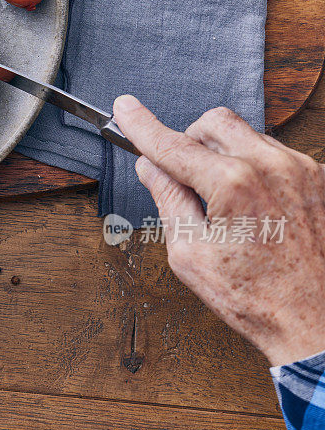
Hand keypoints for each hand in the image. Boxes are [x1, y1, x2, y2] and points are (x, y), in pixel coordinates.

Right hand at [114, 95, 324, 366]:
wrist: (314, 320)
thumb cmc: (253, 296)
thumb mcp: (190, 254)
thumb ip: (169, 200)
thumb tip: (152, 169)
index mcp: (233, 183)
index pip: (174, 145)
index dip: (142, 126)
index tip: (125, 109)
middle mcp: (272, 165)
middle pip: (214, 123)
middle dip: (190, 140)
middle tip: (181, 176)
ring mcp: (301, 169)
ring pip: (247, 136)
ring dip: (223, 156)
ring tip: (223, 205)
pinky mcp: (318, 178)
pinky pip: (274, 154)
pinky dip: (252, 168)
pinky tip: (252, 207)